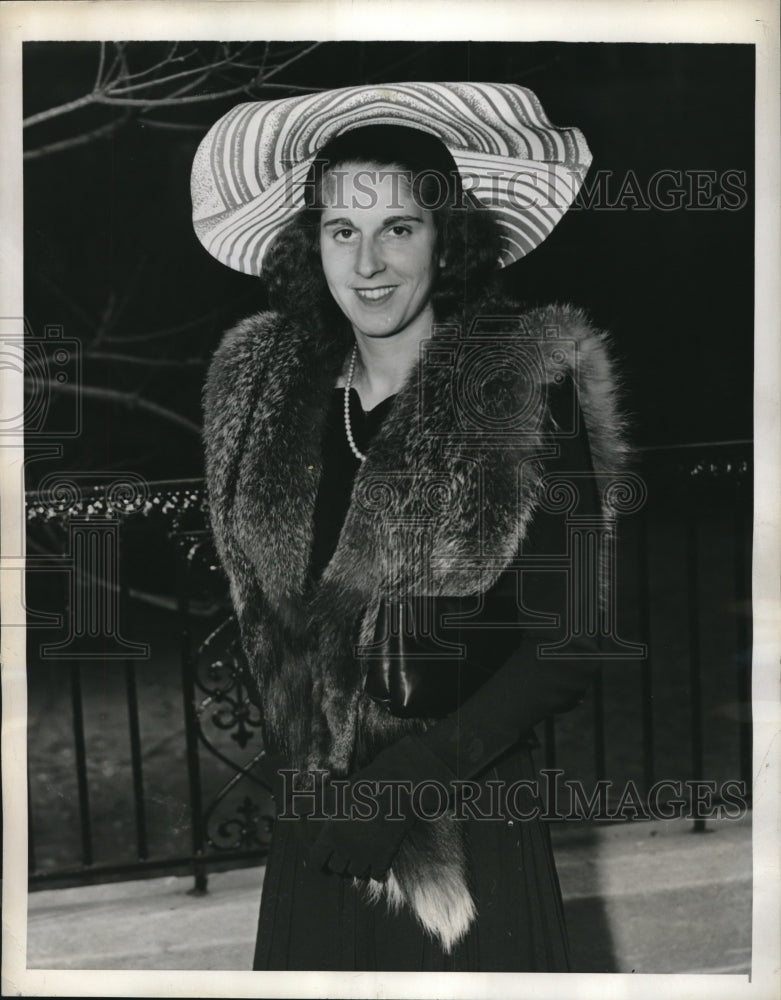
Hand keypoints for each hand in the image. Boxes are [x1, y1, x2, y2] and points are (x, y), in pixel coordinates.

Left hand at [298, 734, 455, 879]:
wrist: (398, 786)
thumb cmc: (363, 786)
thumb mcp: (332, 792)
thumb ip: (308, 803)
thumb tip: (287, 810)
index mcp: (332, 834)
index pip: (315, 862)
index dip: (315, 860)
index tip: (319, 857)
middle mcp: (347, 848)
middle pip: (336, 869)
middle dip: (335, 862)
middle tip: (339, 853)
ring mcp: (368, 855)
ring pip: (355, 873)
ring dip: (354, 866)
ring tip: (355, 855)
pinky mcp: (386, 856)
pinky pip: (376, 875)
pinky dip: (373, 870)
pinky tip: (373, 859)